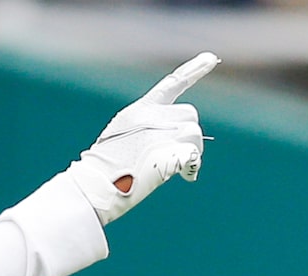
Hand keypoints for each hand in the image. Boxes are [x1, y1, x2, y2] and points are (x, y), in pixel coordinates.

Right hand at [77, 52, 214, 222]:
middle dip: (190, 136)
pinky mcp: (166, 153)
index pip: (172, 84)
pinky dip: (192, 166)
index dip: (194, 70)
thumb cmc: (106, 170)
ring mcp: (159, 133)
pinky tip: (185, 176)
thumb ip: (149, 131)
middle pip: (190, 116)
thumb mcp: (123, 139)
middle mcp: (151, 116)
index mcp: (139, 110)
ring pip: (195, 134)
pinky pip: (193, 154)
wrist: (95, 185)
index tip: (212, 58)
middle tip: (179, 156)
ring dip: (194, 152)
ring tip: (179, 169)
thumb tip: (177, 142)